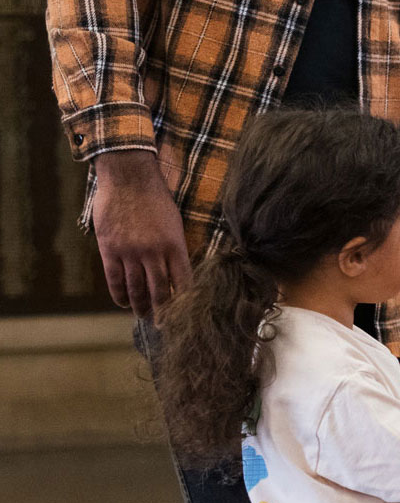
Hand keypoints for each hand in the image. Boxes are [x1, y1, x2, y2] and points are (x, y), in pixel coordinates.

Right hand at [91, 150, 191, 319]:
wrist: (128, 177)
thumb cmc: (156, 197)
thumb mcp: (174, 221)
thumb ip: (175, 246)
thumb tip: (180, 270)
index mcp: (175, 245)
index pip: (183, 281)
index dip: (184, 301)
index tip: (186, 315)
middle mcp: (154, 252)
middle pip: (160, 290)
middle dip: (163, 311)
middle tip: (164, 325)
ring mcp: (131, 252)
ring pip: (137, 288)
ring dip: (141, 306)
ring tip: (144, 316)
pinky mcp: (110, 249)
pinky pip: (115, 279)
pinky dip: (119, 294)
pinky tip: (124, 303)